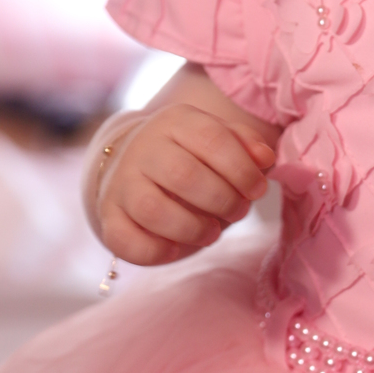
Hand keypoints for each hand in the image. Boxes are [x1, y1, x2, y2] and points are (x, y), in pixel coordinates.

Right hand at [94, 104, 275, 264]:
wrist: (133, 162)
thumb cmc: (192, 155)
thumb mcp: (220, 140)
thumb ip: (246, 145)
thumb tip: (264, 158)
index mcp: (176, 121)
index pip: (213, 139)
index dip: (242, 169)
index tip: (256, 189)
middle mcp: (143, 147)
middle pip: (184, 175)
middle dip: (222, 200)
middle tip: (238, 211)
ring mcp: (121, 182)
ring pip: (153, 209)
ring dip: (193, 228)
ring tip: (212, 232)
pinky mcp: (109, 215)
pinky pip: (126, 240)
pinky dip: (156, 251)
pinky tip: (176, 248)